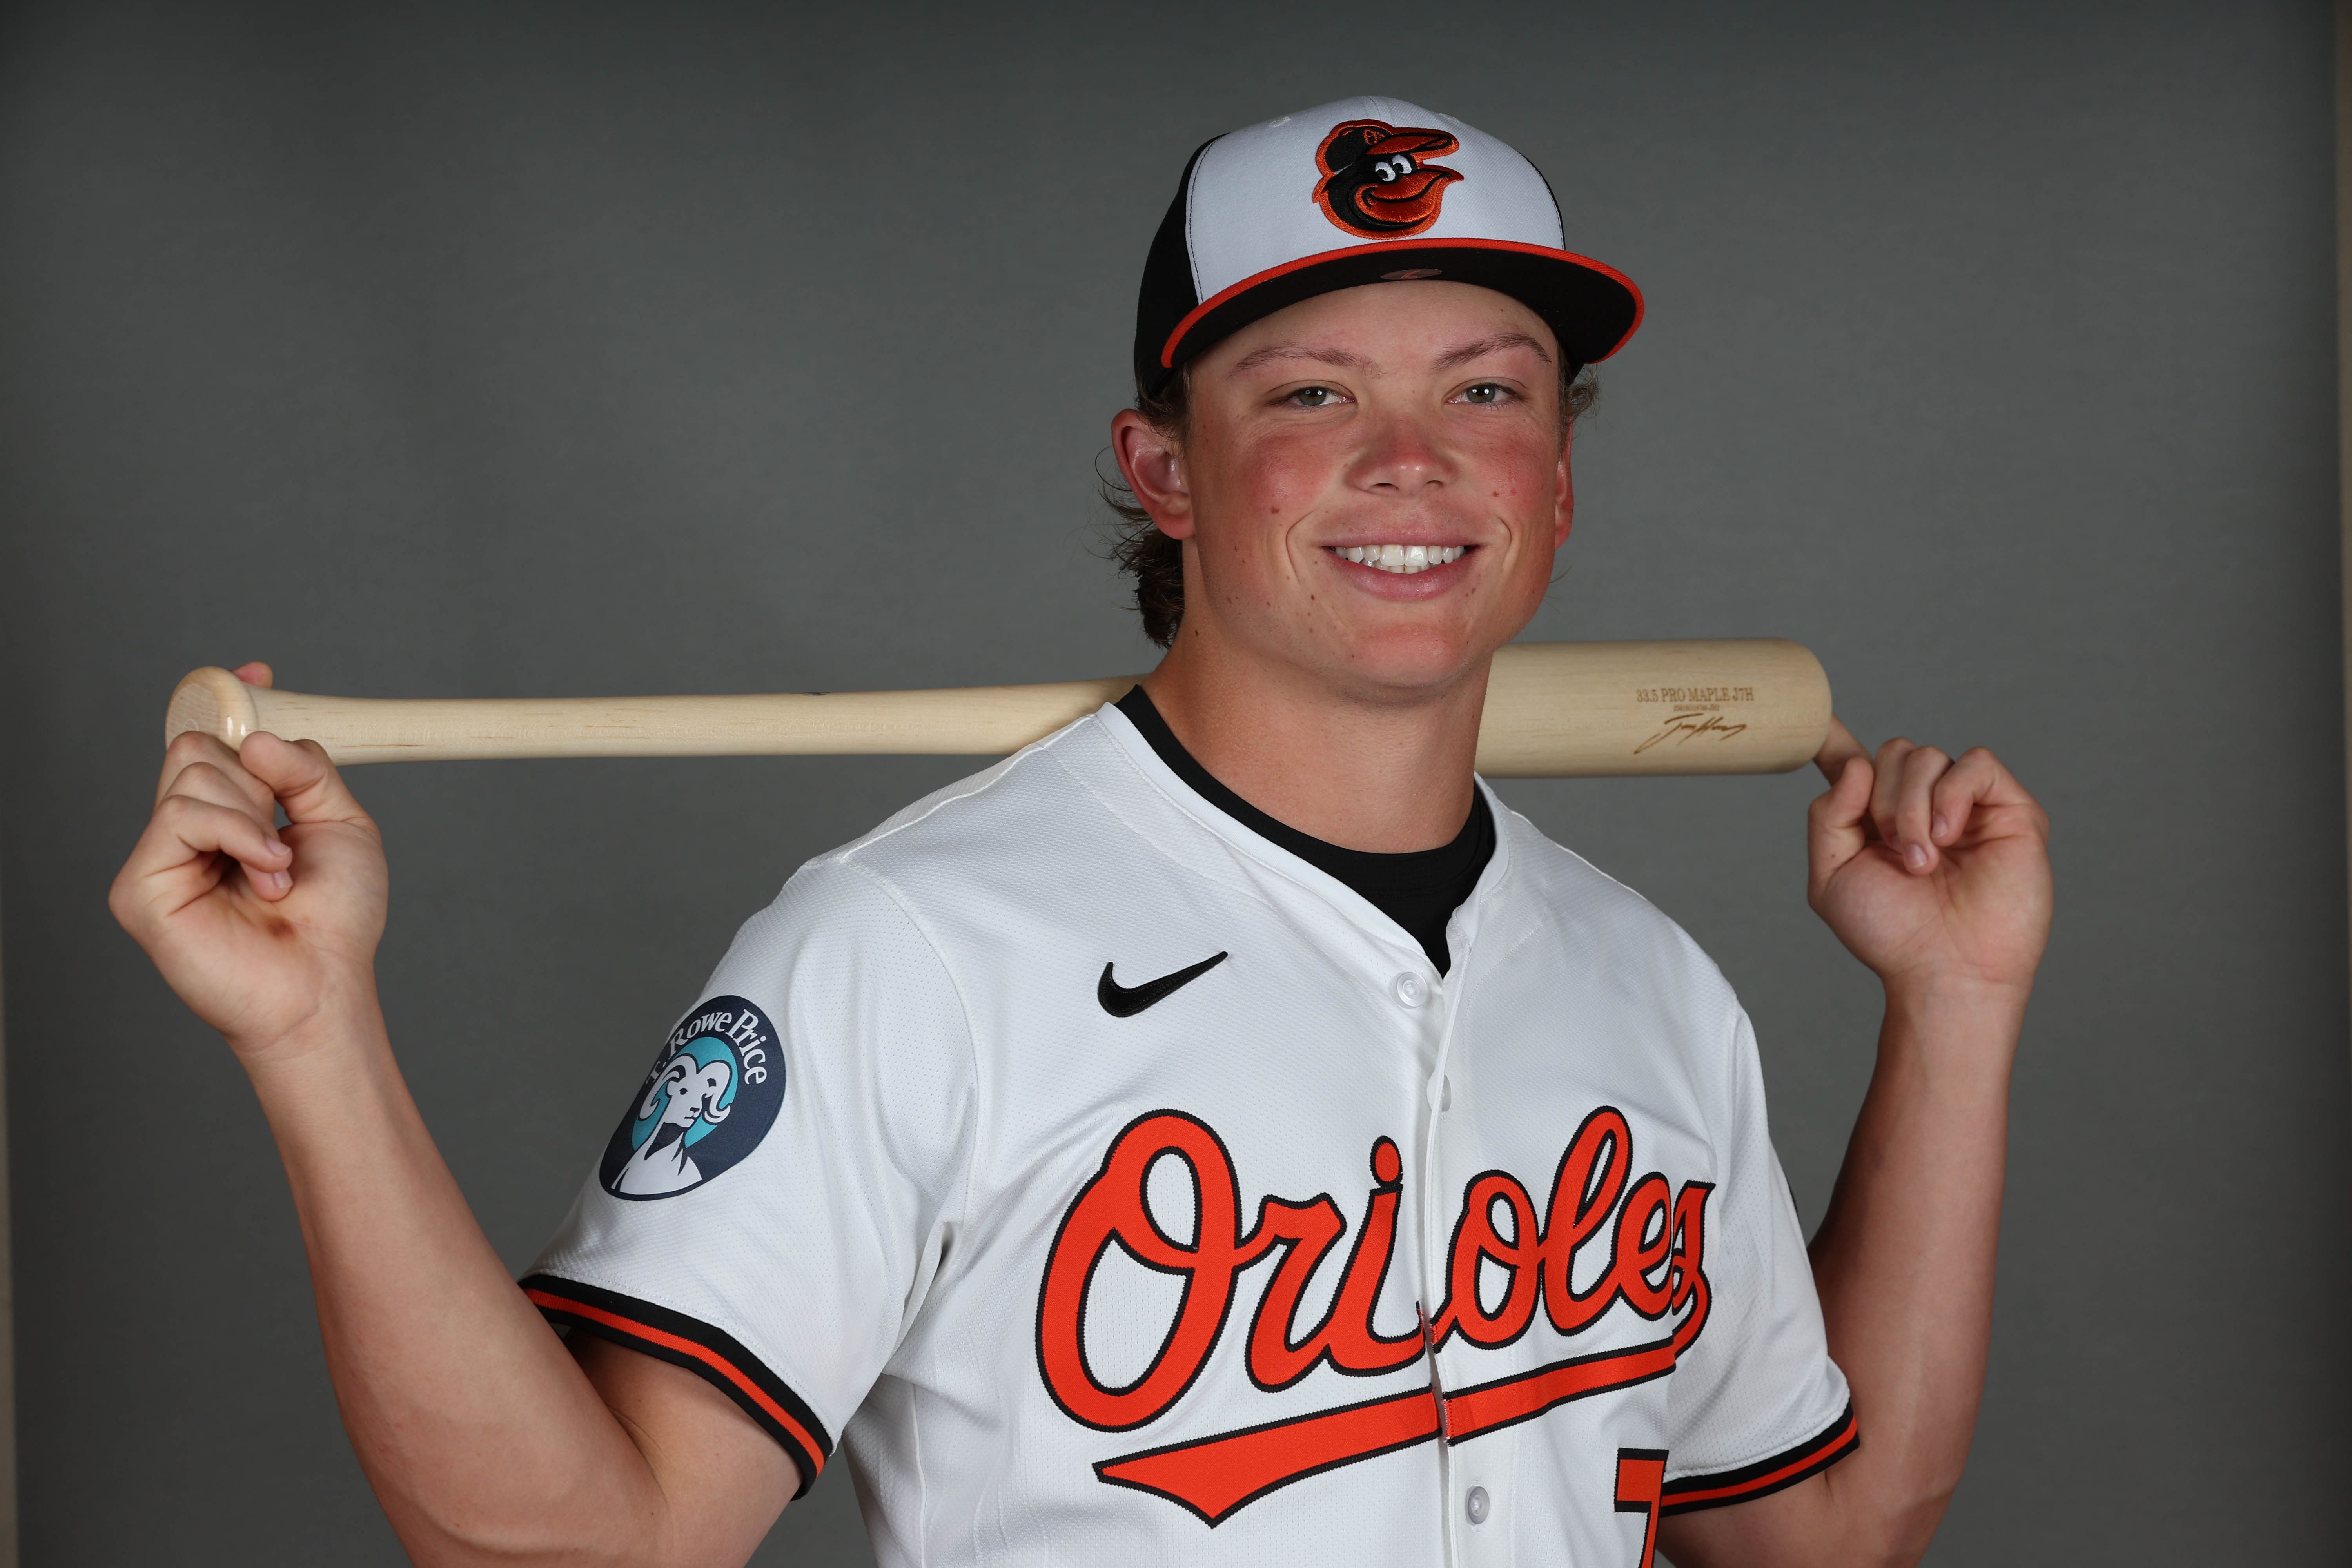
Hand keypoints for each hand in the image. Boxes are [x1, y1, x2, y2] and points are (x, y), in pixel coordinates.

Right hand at [110, 663, 388, 1062]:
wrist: (327, 985)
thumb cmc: (335, 918)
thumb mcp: (341, 823)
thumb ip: (305, 770)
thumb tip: (252, 736)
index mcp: (228, 815)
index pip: (209, 740)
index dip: (229, 701)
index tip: (259, 674)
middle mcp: (186, 832)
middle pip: (196, 746)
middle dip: (256, 780)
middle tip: (284, 834)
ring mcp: (159, 857)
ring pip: (190, 774)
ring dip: (254, 817)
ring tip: (279, 871)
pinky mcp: (140, 886)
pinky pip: (180, 815)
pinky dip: (238, 835)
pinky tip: (265, 876)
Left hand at [1807, 718, 2051, 998]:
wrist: (1944, 972)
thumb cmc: (1892, 935)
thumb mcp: (1833, 877)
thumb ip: (1829, 816)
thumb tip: (1856, 764)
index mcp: (1877, 819)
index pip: (1855, 764)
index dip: (1833, 739)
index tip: (1813, 721)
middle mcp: (1923, 806)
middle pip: (1893, 752)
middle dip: (1882, 798)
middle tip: (1893, 851)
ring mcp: (1967, 807)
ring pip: (1927, 755)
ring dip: (1911, 807)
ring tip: (1920, 861)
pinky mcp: (2010, 811)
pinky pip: (1976, 764)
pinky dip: (1952, 795)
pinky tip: (1948, 837)